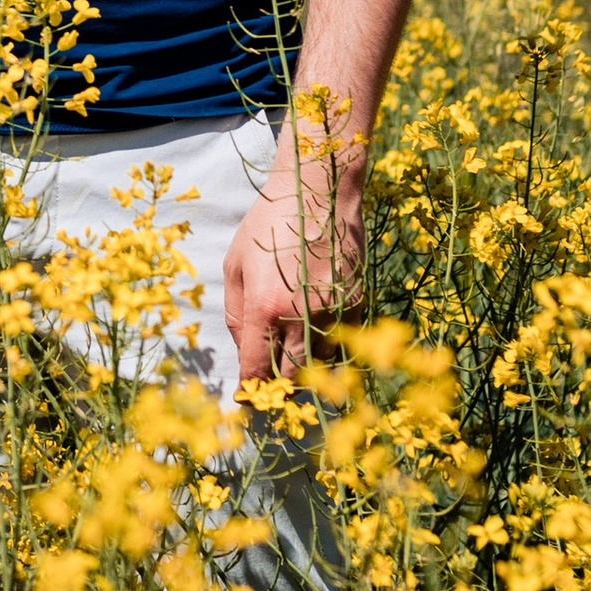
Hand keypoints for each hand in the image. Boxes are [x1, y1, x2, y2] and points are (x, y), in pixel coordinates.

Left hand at [221, 170, 357, 383]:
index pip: (257, 369)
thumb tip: (244, 351)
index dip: (251, 392)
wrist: (318, 190)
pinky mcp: (355, 302)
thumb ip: (235, 314)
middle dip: (277, 385)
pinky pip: (342, 339)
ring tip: (291, 354)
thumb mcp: (235, 265)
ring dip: (304, 366)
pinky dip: (328, 344)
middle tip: (268, 384)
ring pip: (319, 362)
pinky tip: (316, 332)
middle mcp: (301, 316)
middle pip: (290, 375)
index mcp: (264, 307)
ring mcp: (333, 310)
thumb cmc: (269, 223)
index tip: (246, 400)